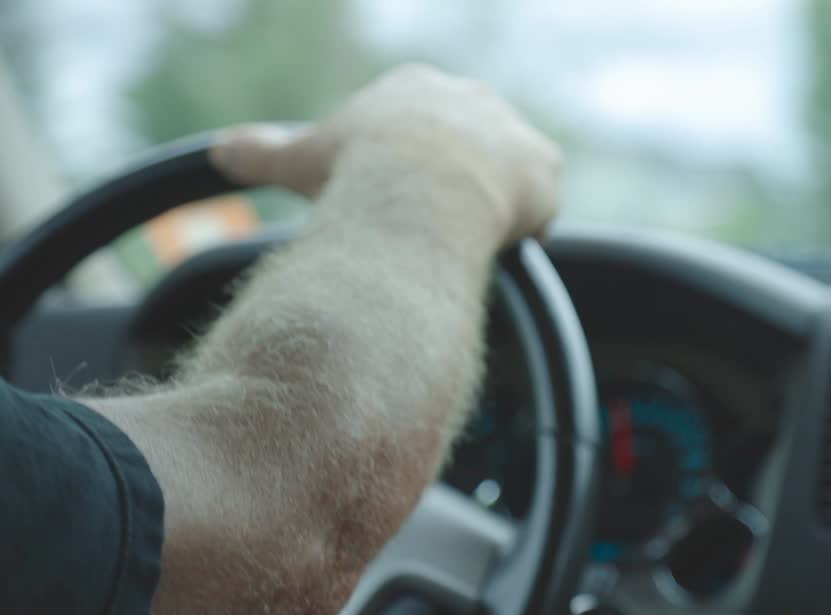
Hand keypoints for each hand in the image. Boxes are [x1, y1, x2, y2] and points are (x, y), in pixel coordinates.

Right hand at [210, 64, 561, 247]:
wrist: (419, 188)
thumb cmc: (356, 172)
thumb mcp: (300, 159)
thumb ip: (263, 152)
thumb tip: (221, 152)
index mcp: (414, 86)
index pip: (417, 127)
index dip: (406, 167)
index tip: (395, 199)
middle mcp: (470, 97)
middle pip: (465, 147)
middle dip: (453, 183)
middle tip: (431, 223)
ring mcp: (511, 130)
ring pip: (507, 173)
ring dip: (491, 204)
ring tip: (464, 237)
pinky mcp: (544, 167)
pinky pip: (540, 203)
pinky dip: (525, 228)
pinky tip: (499, 245)